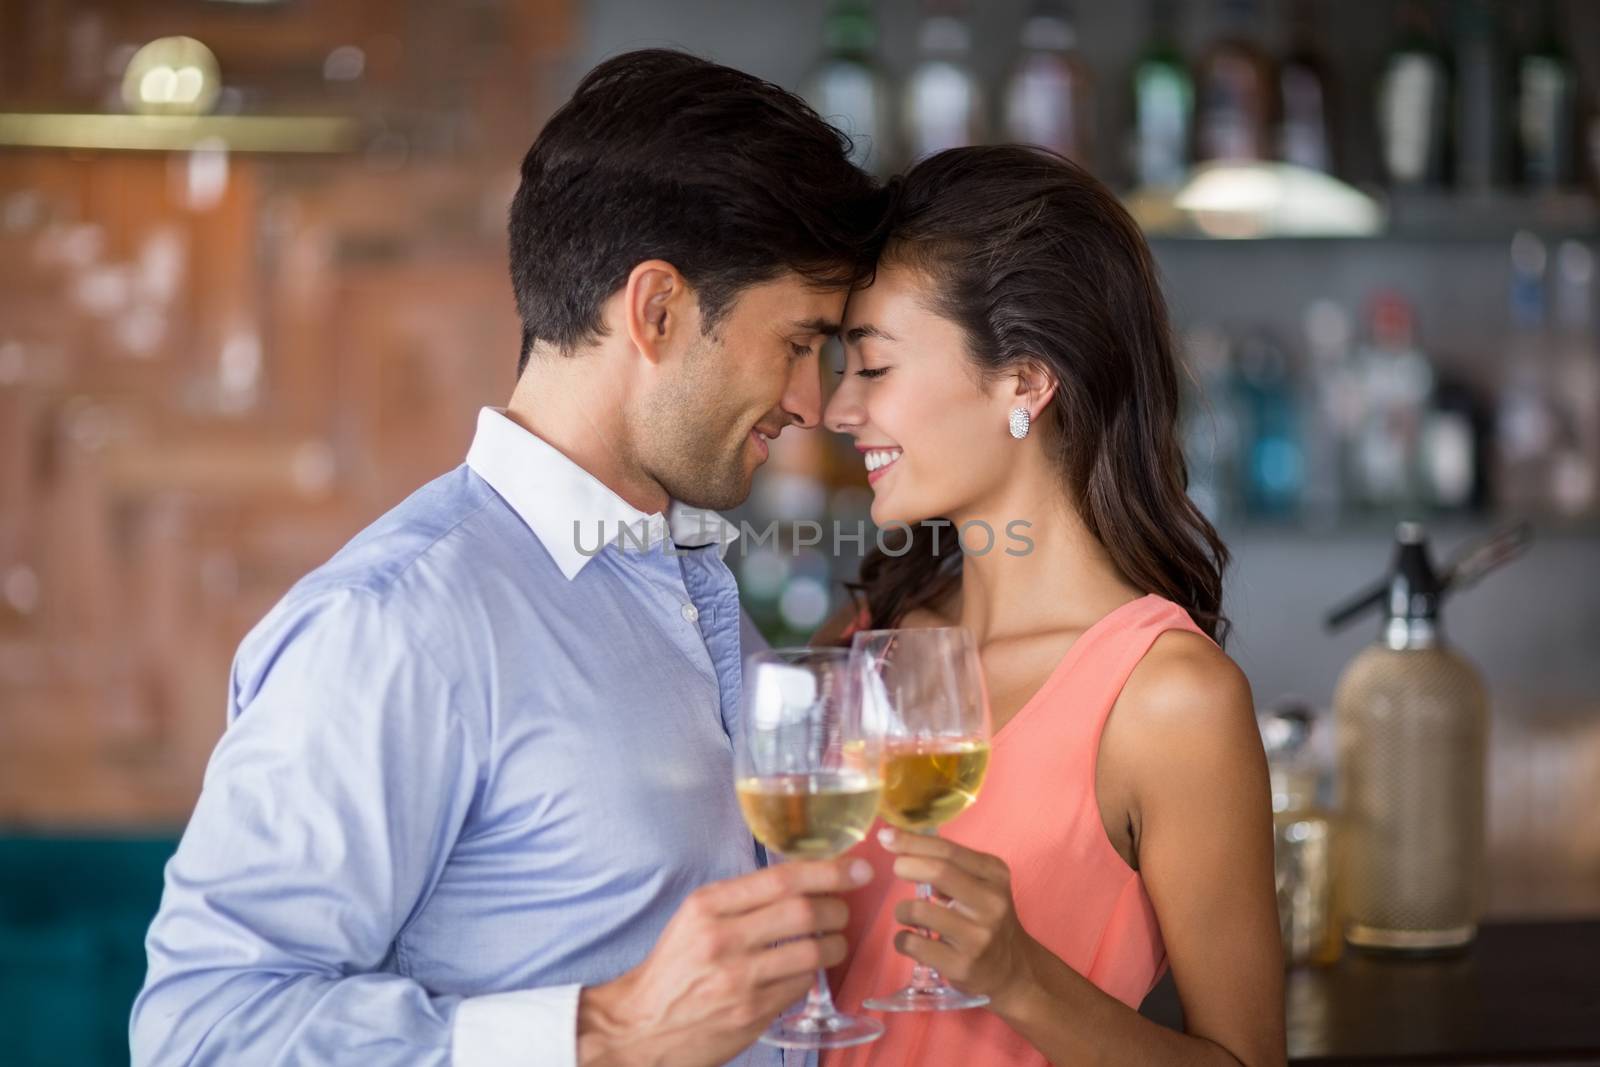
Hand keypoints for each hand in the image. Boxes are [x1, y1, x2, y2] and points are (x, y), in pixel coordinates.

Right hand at [576, 855, 873, 1066]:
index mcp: (707, 906)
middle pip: (804, 910)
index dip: (828, 870)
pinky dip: (812, 974)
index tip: (857, 868)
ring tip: (833, 941)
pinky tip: (804, 970)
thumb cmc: (675, 967)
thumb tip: (806, 878)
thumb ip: (744, 898)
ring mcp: (739, 979)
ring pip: (813, 950)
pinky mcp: (751, 1013)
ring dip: (835, 944)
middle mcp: (722, 939)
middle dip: (837, 907)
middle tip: (843, 909)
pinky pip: (802, 984)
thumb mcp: (696, 918)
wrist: (642, 1025)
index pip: (782, 878)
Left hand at [881, 827, 1039, 1008]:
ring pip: (920, 910)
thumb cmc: (988, 920)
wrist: (1014, 971)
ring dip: (903, 910)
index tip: (886, 835)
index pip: (948, 850)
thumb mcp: (982, 886)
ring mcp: (978, 936)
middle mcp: (991, 903)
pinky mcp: (962, 965)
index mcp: (995, 875)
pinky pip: (914, 944)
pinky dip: (902, 940)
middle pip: (938, 871)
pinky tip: (912, 940)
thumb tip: (900, 845)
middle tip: (897, 869)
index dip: (912, 841)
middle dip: (907, 865)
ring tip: (909, 916)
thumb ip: (949, 867)